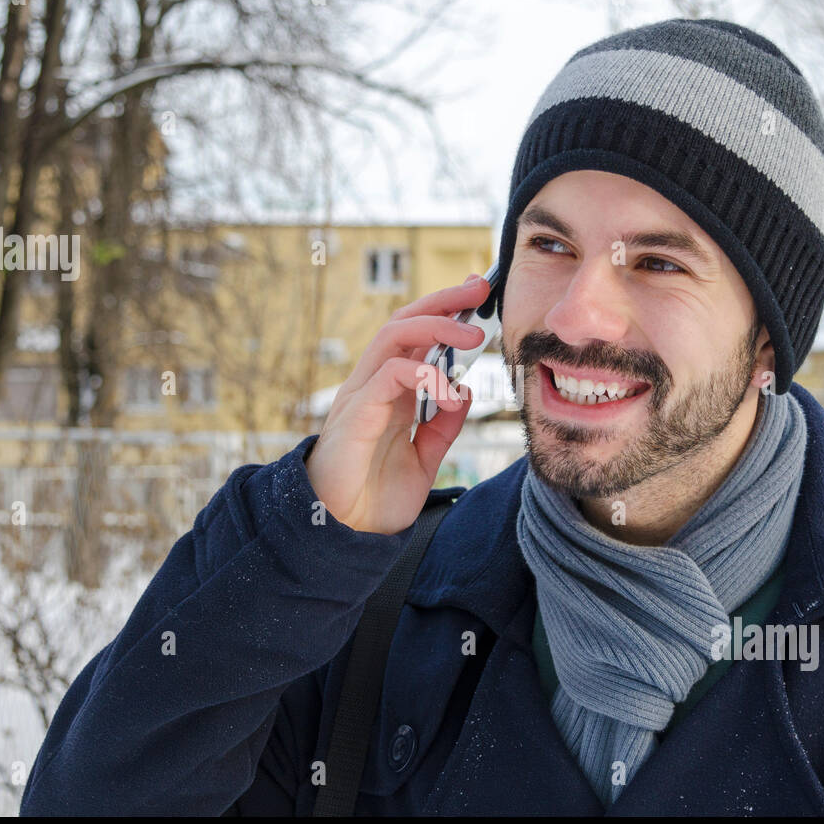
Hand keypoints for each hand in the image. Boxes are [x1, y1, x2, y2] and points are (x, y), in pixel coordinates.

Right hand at [304, 274, 489, 534]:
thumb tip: (465, 392)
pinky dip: (422, 374)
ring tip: (475, 335)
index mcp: (391, 392)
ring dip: (437, 326)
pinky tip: (447, 388)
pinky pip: (388, 376)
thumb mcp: (424, 459)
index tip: (477, 295)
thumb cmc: (375, 498)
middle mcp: (374, 385)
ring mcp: (361, 396)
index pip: (416, 335)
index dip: (445, 310)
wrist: (344, 535)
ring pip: (393, 337)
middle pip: (405, 322)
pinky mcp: (356, 415)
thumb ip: (443, 427)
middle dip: (443, 300)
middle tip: (479, 288)